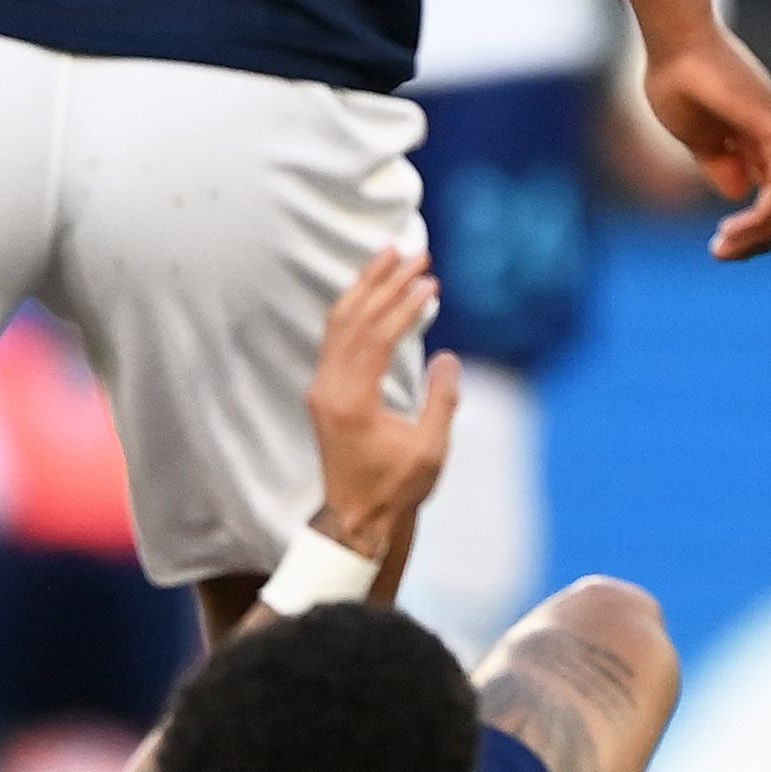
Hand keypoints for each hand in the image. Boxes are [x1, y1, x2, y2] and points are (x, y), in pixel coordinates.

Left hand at [307, 243, 461, 552]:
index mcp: (353, 403)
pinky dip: (356, 306)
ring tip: (392, 255)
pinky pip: (336, 335)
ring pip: (339, 322)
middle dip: (386, 282)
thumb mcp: (430, 450)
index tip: (431, 283)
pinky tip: (374, 289)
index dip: (405, 306)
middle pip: (354, 319)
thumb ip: (441, 401)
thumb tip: (448, 356)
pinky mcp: (324, 390)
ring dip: (367, 286)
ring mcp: (322, 387)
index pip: (377, 337)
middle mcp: (329, 389)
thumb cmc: (396, 489)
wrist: (355, 518)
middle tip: (416, 253)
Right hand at [641, 21, 770, 259]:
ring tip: (724, 248)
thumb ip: (719, 162)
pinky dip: (765, 217)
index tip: (720, 245)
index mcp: (764, 140)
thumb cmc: (677, 79)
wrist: (674, 41)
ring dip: (763, 235)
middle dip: (762, 239)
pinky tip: (734, 229)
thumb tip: (738, 192)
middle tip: (723, 254)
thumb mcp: (697, 136)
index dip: (756, 229)